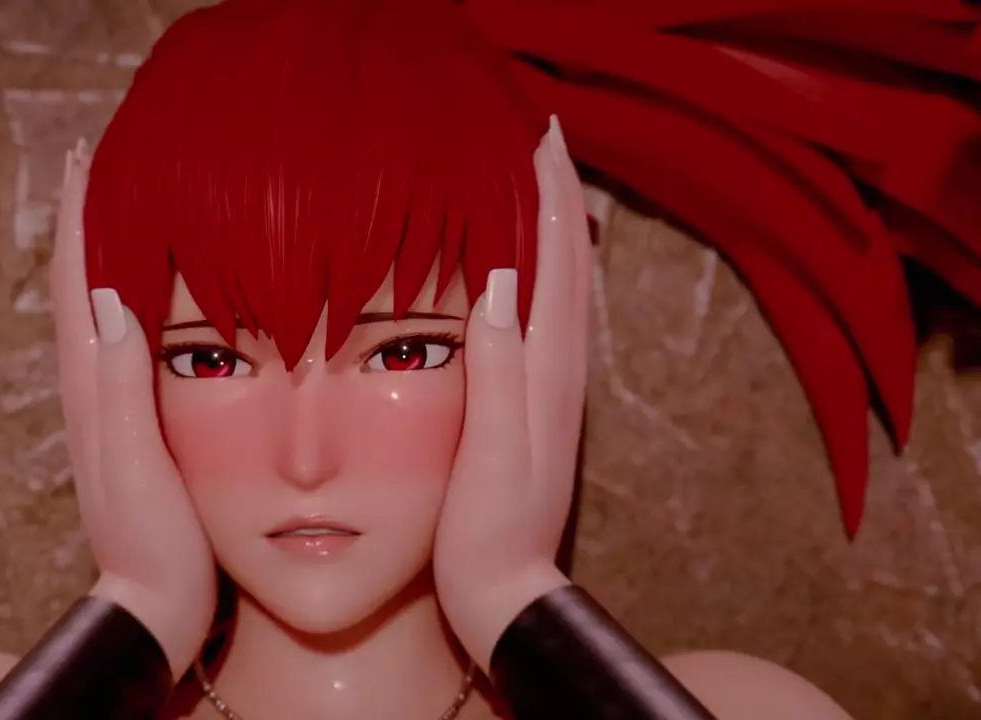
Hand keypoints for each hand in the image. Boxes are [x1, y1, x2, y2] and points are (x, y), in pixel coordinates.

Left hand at [50, 140, 216, 680]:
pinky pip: (121, 340)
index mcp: (91, 387)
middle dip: (85, 219)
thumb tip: (109, 297)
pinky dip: (125, 295)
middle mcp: (91, 387)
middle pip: (78, 284)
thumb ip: (120, 386)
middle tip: (103, 160)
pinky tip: (147, 289)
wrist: (153, 604)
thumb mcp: (137, 463)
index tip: (86, 156)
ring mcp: (109, 405)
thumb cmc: (153, 540)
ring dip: (102, 250)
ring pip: (98, 308)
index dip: (76, 218)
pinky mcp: (133, 423)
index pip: (74, 284)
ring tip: (124, 205)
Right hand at [433, 117, 591, 668]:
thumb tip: (500, 281)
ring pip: (559, 287)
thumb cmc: (488, 531)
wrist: (506, 594)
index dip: (550, 197)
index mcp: (548, 372)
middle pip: (568, 263)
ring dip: (551, 229)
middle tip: (538, 138)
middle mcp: (558, 371)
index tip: (537, 136)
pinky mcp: (532, 408)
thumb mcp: (493, 454)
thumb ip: (499, 372)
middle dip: (558, 197)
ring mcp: (549, 390)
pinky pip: (542, 319)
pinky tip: (519, 269)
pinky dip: (538, 275)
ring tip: (532, 183)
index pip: (556, 262)